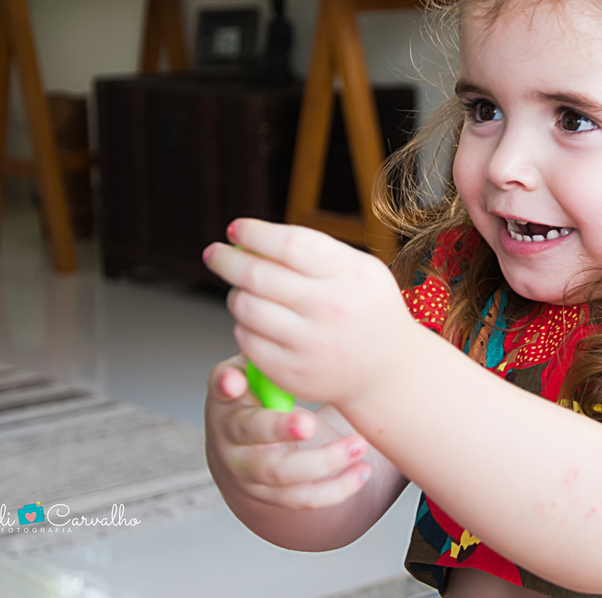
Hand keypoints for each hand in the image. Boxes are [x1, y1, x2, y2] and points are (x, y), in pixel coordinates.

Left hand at [203, 219, 419, 407]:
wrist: (387, 370)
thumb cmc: (366, 308)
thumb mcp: (359, 269)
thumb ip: (315, 250)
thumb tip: (252, 237)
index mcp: (350, 275)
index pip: (289, 245)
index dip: (254, 233)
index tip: (235, 229)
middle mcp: (331, 309)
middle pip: (258, 276)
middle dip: (226, 259)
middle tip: (214, 252)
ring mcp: (310, 344)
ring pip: (245, 307)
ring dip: (236, 293)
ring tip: (243, 290)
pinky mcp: (292, 372)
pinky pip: (246, 340)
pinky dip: (244, 325)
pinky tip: (256, 320)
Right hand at [204, 355, 372, 509]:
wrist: (240, 447)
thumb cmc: (254, 398)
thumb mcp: (250, 373)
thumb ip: (260, 360)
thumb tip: (270, 344)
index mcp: (226, 403)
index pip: (222, 391)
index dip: (226, 385)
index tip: (236, 382)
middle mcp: (231, 443)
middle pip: (250, 435)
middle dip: (280, 430)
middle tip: (309, 422)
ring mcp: (251, 474)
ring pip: (283, 474)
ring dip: (323, 462)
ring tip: (357, 445)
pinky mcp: (273, 496)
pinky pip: (305, 498)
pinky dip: (337, 488)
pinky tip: (362, 471)